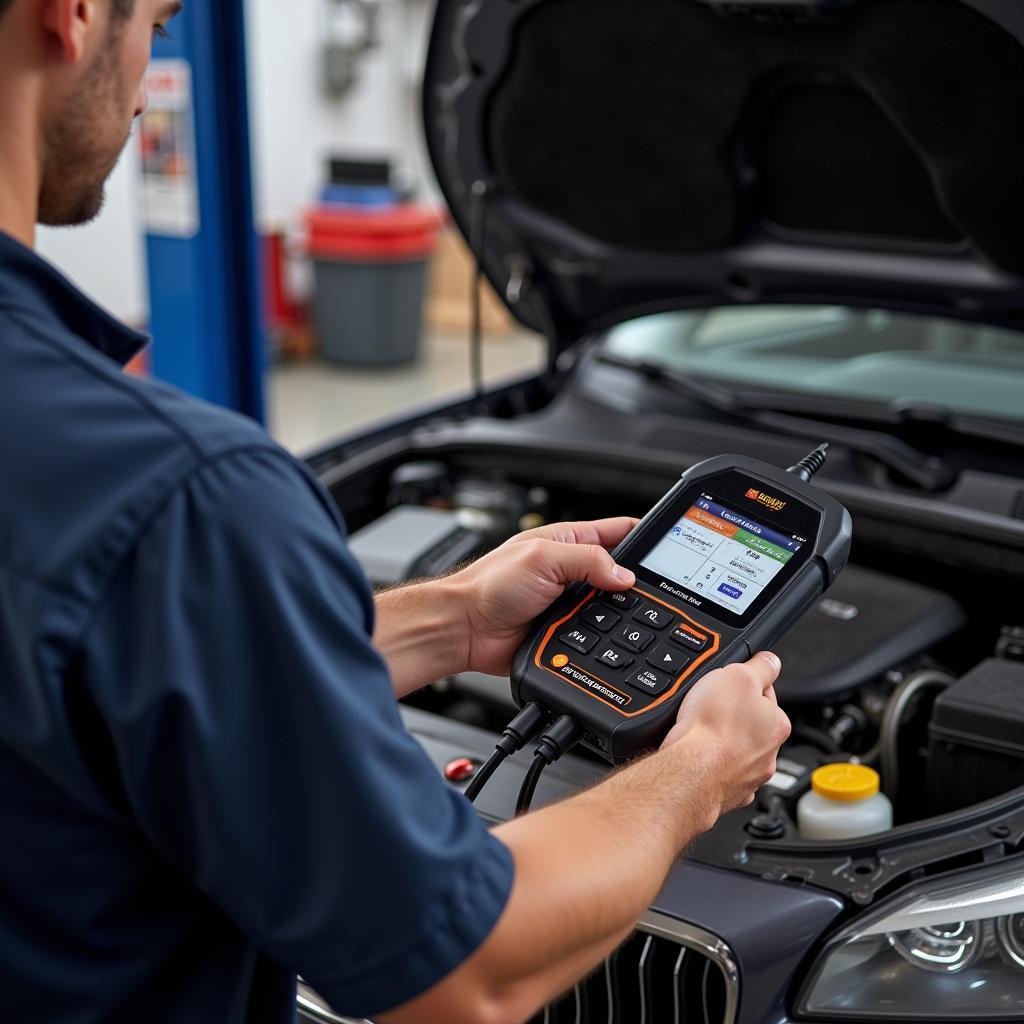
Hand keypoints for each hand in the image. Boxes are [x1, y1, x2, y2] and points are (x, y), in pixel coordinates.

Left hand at [450, 519, 639, 676]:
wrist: (465, 630)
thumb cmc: (489, 585)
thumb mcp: (542, 558)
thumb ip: (587, 560)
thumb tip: (624, 575)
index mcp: (567, 541)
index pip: (618, 531)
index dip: (645, 535)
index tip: (670, 543)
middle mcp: (571, 571)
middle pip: (620, 574)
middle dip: (635, 583)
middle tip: (652, 592)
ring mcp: (569, 602)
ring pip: (612, 609)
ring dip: (617, 615)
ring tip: (626, 618)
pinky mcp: (565, 631)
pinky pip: (595, 637)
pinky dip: (602, 640)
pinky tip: (606, 642)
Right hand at [662, 652, 790, 817]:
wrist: (691, 769)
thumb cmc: (713, 726)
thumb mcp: (739, 676)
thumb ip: (761, 666)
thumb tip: (772, 661)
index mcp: (777, 724)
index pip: (765, 694)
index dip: (743, 685)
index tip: (727, 685)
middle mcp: (768, 754)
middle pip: (750, 724)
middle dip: (732, 716)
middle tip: (710, 708)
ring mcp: (748, 777)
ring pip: (735, 752)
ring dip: (722, 743)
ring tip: (701, 733)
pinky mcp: (726, 794)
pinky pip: (720, 775)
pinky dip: (711, 767)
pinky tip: (699, 757)